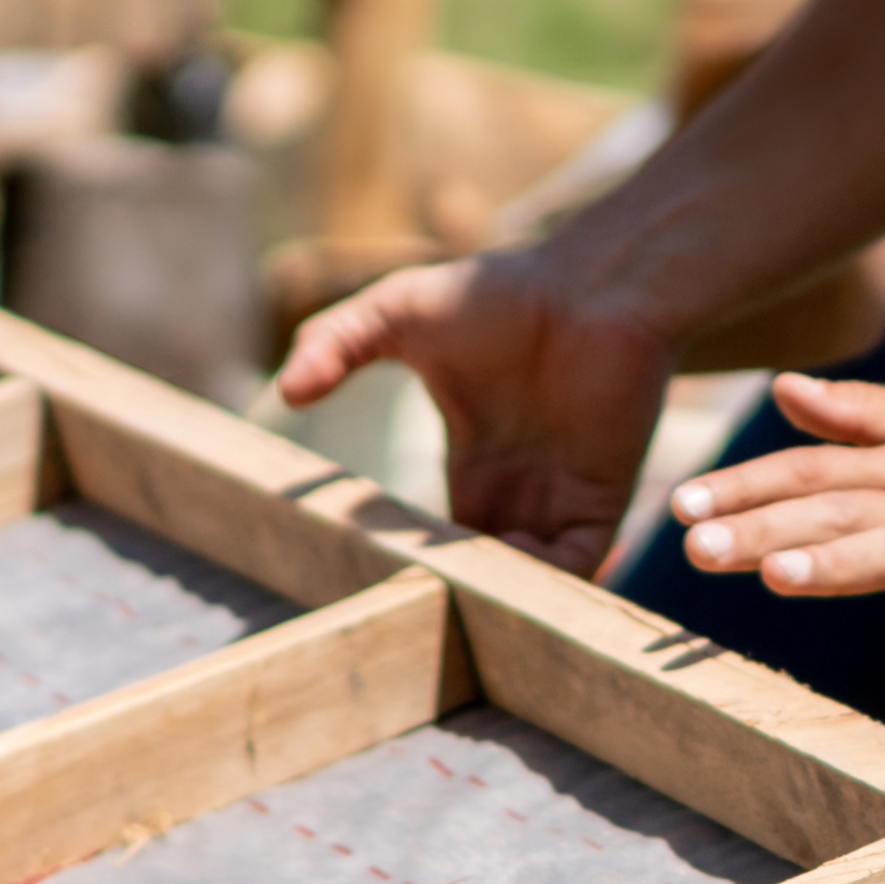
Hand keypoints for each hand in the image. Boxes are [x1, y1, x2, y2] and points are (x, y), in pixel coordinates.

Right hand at [266, 249, 675, 576]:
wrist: (593, 282)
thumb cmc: (497, 292)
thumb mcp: (395, 313)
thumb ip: (335, 343)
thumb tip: (285, 391)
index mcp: (473, 464)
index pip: (434, 541)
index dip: (402, 561)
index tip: (363, 571)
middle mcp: (516, 492)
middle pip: (479, 574)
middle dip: (447, 594)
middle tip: (401, 601)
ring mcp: (558, 500)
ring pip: (525, 582)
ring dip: (494, 595)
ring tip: (452, 589)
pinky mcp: (598, 500)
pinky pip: (575, 569)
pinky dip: (544, 584)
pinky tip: (506, 565)